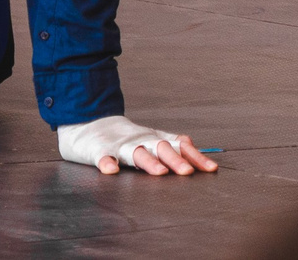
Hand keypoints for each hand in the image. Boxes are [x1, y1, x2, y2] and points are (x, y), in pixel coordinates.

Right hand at [56, 116, 216, 176]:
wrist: (87, 125)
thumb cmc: (124, 139)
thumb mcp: (149, 140)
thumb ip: (170, 145)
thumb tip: (193, 149)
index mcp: (154, 139)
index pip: (179, 146)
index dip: (195, 157)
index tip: (211, 169)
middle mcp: (140, 141)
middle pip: (161, 148)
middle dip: (175, 160)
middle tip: (187, 172)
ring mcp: (119, 146)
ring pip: (136, 153)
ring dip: (149, 162)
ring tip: (160, 172)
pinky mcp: (98, 150)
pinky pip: (102, 157)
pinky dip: (106, 163)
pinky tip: (110, 170)